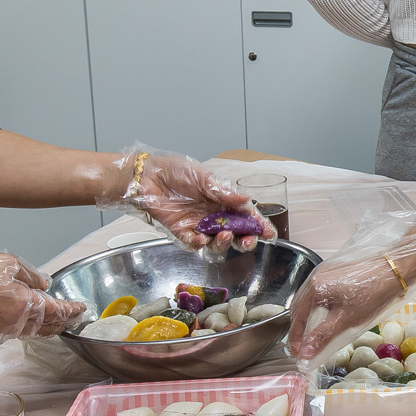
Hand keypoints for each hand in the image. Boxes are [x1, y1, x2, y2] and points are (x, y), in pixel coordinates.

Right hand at [0, 251, 85, 345]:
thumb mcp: (6, 263)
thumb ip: (30, 275)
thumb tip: (43, 284)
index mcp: (24, 305)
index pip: (57, 311)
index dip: (72, 310)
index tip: (81, 308)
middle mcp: (17, 322)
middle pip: (49, 326)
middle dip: (64, 321)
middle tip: (74, 316)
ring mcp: (3, 330)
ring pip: (34, 332)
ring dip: (49, 327)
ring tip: (59, 320)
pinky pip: (18, 332)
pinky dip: (32, 328)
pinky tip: (33, 321)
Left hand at [99, 147, 269, 252]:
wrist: (146, 177)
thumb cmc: (174, 172)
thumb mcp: (203, 177)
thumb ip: (223, 192)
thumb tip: (245, 200)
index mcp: (223, 201)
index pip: (245, 216)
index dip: (258, 226)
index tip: (269, 234)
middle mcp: (213, 217)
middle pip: (236, 235)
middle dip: (245, 241)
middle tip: (247, 241)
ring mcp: (198, 226)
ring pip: (218, 244)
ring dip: (224, 244)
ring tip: (224, 236)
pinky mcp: (181, 232)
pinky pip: (194, 244)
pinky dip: (200, 244)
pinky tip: (201, 238)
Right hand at [284, 258, 401, 359]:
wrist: (393, 273)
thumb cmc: (371, 295)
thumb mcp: (344, 321)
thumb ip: (321, 337)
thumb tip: (304, 355)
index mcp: (314, 287)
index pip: (297, 317)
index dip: (296, 338)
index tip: (299, 354)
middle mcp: (315, 277)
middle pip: (299, 308)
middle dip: (300, 329)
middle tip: (304, 348)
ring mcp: (325, 273)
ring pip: (309, 301)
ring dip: (309, 319)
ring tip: (314, 336)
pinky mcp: (335, 274)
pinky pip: (320, 294)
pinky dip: (318, 309)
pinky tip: (326, 318)